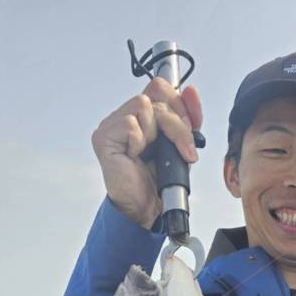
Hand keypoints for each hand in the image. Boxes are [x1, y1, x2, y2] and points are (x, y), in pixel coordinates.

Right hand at [92, 79, 202, 230]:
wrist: (146, 208)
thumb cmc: (158, 181)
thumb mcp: (181, 145)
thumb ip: (186, 119)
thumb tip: (191, 92)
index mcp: (142, 115)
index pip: (160, 87)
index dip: (179, 103)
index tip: (191, 126)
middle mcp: (125, 115)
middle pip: (156, 95)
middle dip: (176, 123)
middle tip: (182, 148)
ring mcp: (112, 124)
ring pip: (143, 105)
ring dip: (156, 134)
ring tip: (151, 154)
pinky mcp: (104, 137)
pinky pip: (130, 124)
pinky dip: (139, 141)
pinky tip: (136, 156)